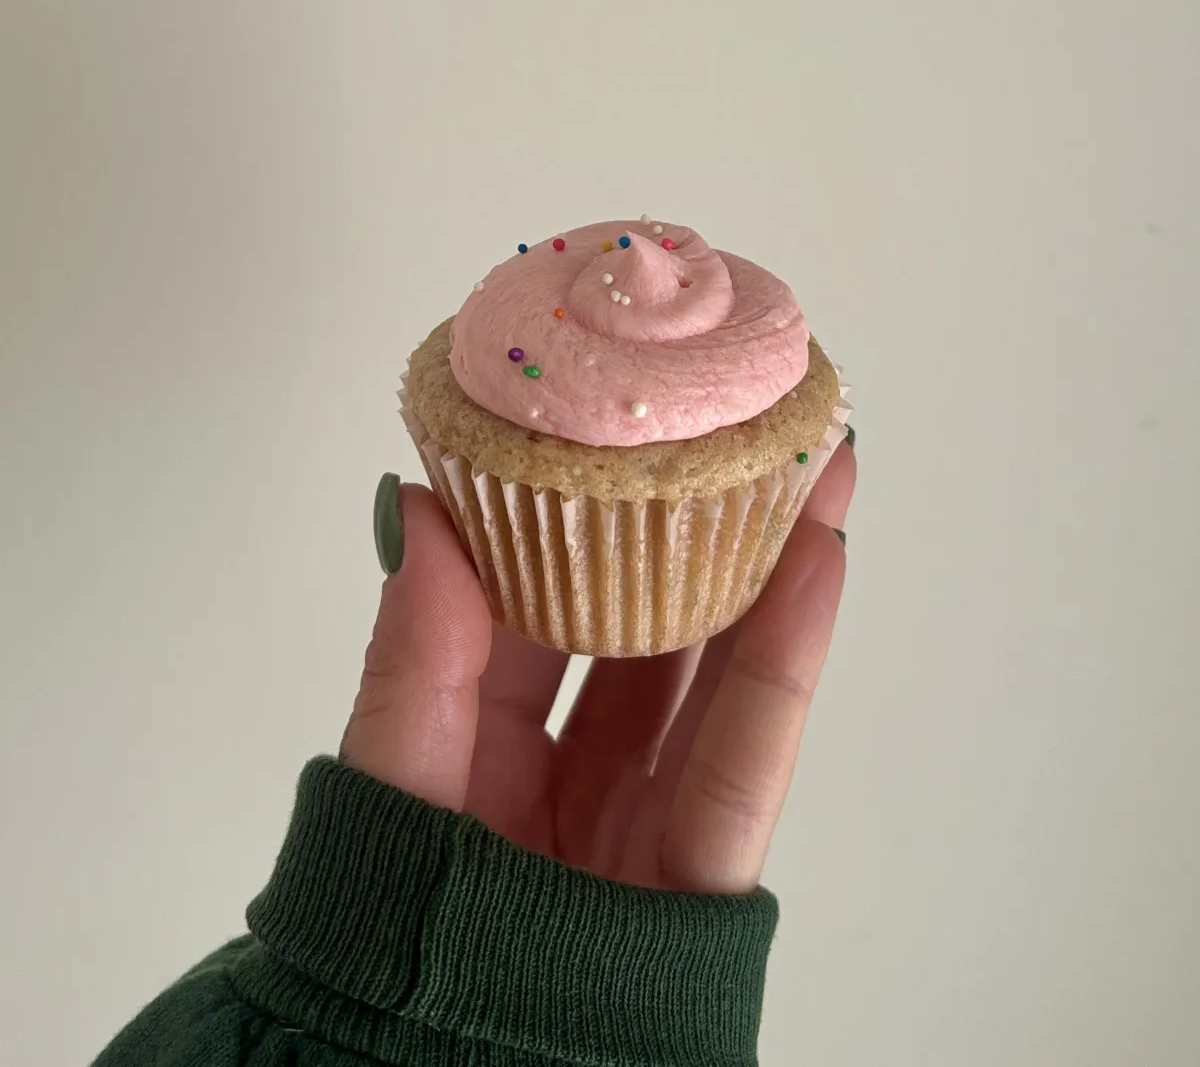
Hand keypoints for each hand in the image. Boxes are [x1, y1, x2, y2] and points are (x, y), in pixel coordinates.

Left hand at [342, 442, 855, 893]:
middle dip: (694, 528)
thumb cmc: (391, 937)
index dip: (575, 512)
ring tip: (810, 465)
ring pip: (714, 673)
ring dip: (767, 568)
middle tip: (735, 426)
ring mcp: (644, 814)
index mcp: (484, 732)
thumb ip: (413, 650)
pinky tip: (820, 563)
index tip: (612, 428)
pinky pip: (749, 758)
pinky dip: (785, 664)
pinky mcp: (702, 875)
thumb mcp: (393, 776)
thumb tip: (418, 505)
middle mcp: (572, 764)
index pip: (537, 598)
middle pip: (646, 625)